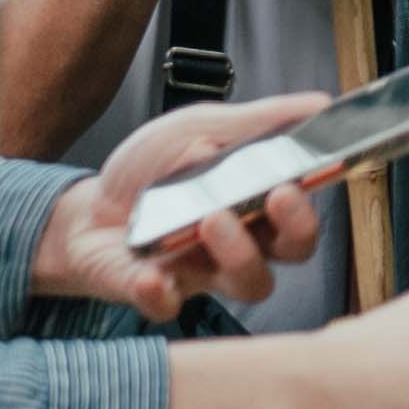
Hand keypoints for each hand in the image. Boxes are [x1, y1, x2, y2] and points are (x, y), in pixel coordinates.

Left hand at [35, 95, 334, 317]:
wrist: (87, 208)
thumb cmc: (151, 170)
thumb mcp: (203, 128)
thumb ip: (260, 121)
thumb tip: (320, 103)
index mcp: (258, 204)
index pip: (305, 211)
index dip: (315, 201)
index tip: (311, 175)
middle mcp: (242, 242)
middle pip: (293, 251)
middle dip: (296, 227)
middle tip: (278, 195)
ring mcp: (203, 271)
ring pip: (249, 282)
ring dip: (239, 252)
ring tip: (211, 219)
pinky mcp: (158, 292)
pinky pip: (170, 305)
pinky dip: (162, 292)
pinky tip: (152, 272)